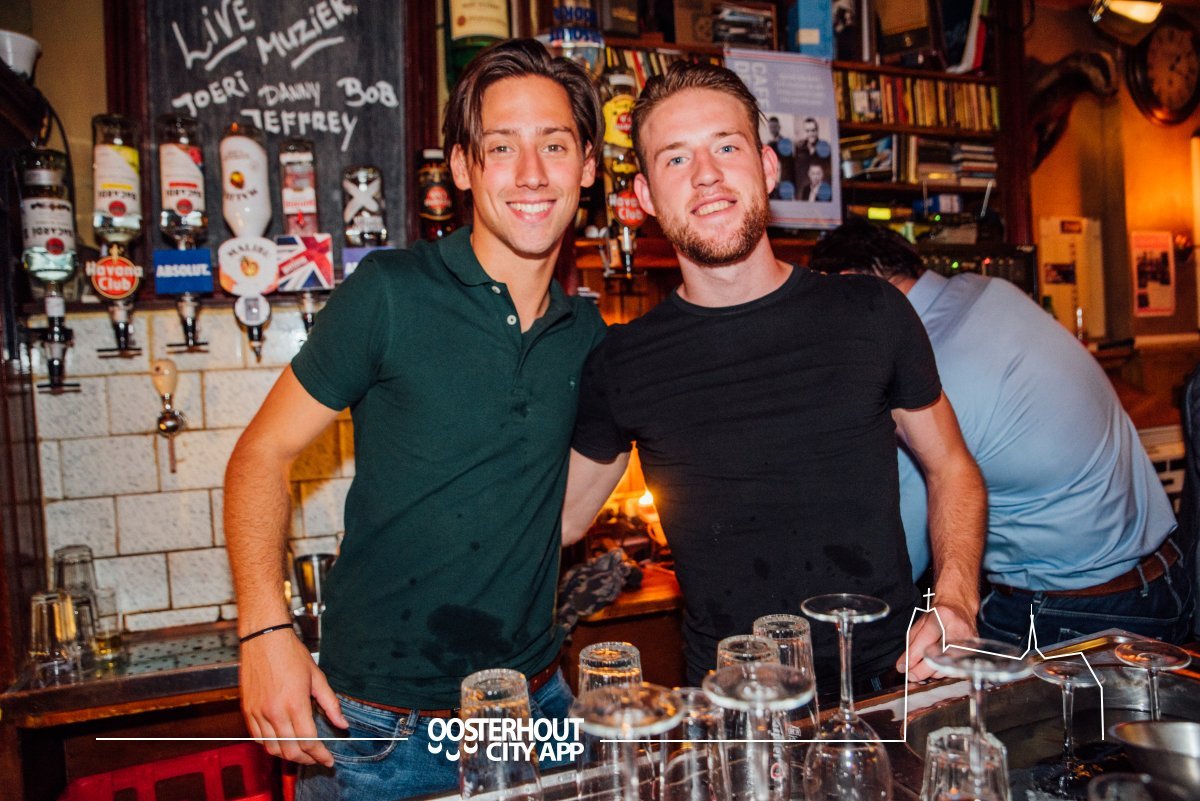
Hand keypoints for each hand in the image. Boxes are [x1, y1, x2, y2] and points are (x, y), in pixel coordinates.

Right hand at [240, 630, 347, 765]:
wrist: (264, 638)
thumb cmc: (291, 653)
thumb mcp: (317, 676)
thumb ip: (331, 704)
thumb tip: (342, 724)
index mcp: (294, 703)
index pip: (308, 741)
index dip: (320, 755)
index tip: (328, 760)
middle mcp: (274, 711)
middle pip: (290, 750)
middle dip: (307, 760)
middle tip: (318, 759)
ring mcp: (258, 712)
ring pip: (273, 748)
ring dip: (288, 756)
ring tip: (302, 754)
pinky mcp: (247, 710)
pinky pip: (258, 738)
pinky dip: (271, 746)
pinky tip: (282, 743)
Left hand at [895, 602, 976, 681]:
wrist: (960, 609)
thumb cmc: (940, 615)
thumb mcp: (921, 623)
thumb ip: (911, 643)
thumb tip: (903, 664)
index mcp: (943, 616)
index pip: (927, 640)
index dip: (913, 656)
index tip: (904, 666)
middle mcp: (958, 629)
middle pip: (939, 656)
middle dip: (921, 670)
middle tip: (911, 675)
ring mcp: (968, 642)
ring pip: (948, 666)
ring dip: (931, 673)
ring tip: (921, 671)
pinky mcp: (973, 654)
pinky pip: (955, 670)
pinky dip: (942, 673)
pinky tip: (934, 670)